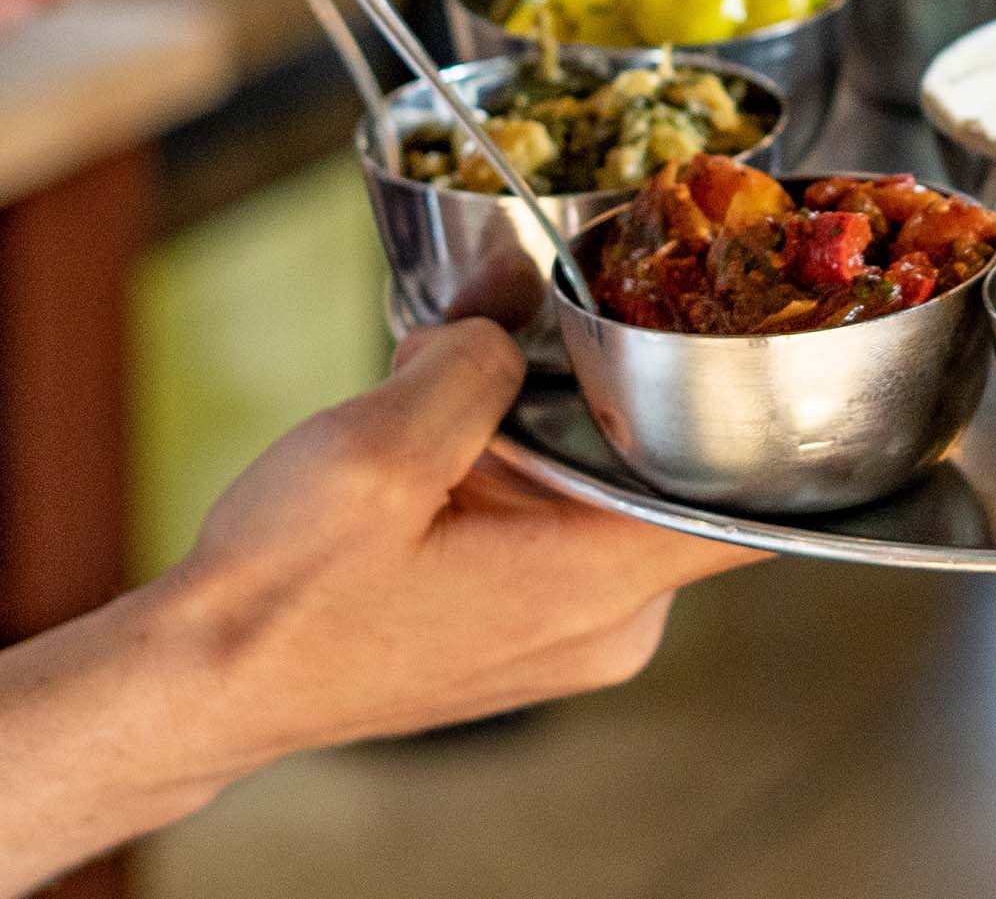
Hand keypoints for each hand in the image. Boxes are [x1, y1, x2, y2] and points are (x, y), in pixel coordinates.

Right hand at [0, 322, 760, 891]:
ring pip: (607, 490)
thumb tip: (505, 333)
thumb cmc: (288, 591)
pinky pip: (562, 524)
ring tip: (454, 403)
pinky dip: (519, 472)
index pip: (755, 509)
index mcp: (598, 583)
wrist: (208, 678)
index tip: (756, 339)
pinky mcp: (527, 629)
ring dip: (547, 430)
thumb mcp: (381, 444)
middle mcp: (610, 625)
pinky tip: (443, 450)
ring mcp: (571, 635)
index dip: (771, 418)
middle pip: (669, 475)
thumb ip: (475, 365)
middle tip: (524, 344)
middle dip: (604, 394)